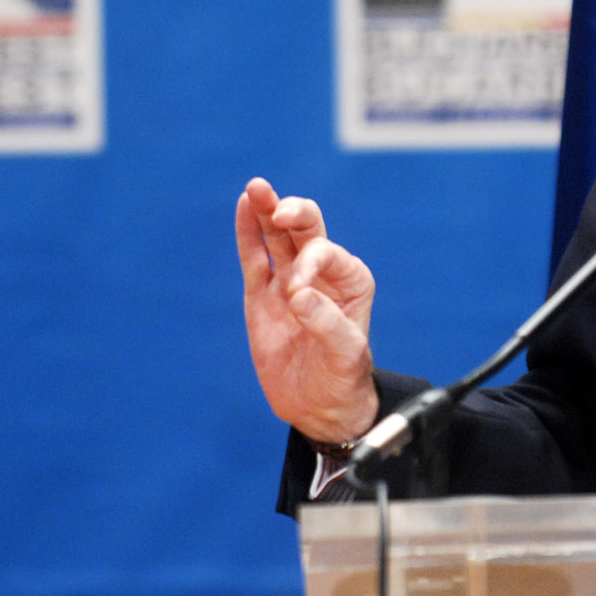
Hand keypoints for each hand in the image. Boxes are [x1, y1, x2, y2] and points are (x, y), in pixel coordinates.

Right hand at [237, 177, 379, 443]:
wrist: (320, 408)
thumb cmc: (342, 381)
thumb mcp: (345, 357)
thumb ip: (327, 325)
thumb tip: (297, 295)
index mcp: (350, 282)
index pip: (325, 253)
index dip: (309, 264)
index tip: (296, 296)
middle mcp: (321, 274)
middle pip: (307, 230)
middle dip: (295, 213)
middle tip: (282, 210)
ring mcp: (289, 282)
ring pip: (278, 237)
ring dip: (268, 211)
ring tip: (257, 187)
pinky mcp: (263, 297)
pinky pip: (254, 258)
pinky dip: (249, 232)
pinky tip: (245, 206)